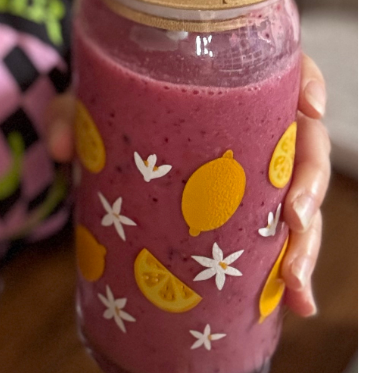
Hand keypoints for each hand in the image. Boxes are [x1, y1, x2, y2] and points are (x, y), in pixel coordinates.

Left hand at [45, 51, 330, 315]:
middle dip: (309, 182)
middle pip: (306, 141)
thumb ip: (72, 114)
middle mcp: (255, 120)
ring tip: (294, 282)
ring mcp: (258, 167)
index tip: (310, 108)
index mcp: (230, 80)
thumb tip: (62, 148)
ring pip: (302, 195)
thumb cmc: (108, 104)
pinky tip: (295, 304)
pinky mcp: (250, 207)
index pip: (286, 68)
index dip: (308, 83)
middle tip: (294, 217)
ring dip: (307, 240)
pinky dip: (292, 270)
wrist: (104, 135)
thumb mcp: (88, 101)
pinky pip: (282, 234)